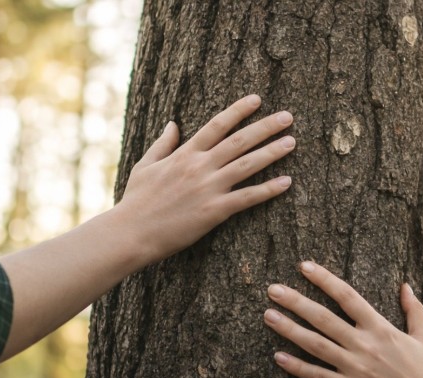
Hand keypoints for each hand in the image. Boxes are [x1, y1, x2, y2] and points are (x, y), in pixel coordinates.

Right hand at [116, 94, 294, 263]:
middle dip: (265, 127)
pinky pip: (247, 198)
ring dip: (272, 152)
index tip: (257, 99)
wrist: (131, 232)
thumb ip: (162, 144)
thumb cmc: (136, 201)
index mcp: (184, 153)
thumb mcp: (145, 165)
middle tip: (288, 117)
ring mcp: (208, 188)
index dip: (239, 110)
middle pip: (239, 140)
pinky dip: (268, 190)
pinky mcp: (214, 211)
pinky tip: (287, 182)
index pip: (217, 125)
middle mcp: (199, 166)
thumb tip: (173, 123)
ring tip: (292, 142)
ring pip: (247, 165)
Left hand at [263, 261, 422, 377]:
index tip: (304, 266)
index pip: (347, 296)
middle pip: (324, 318)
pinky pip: (319, 377)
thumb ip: (413, 309)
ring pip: (316, 344)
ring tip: (268, 316)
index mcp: (381, 328)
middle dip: (296, 301)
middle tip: (272, 289)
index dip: (324, 279)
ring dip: (289, 329)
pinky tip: (278, 357)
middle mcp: (365, 345)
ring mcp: (356, 368)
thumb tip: (405, 285)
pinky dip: (297, 367)